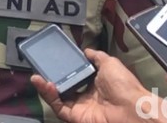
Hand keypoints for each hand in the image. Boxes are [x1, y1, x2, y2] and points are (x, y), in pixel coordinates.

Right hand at [32, 49, 166, 122]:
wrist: (130, 108)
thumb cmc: (122, 84)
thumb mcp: (109, 63)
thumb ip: (96, 56)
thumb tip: (86, 50)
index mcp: (94, 84)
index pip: (74, 76)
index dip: (63, 69)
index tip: (53, 59)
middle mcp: (85, 96)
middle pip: (63, 88)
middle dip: (50, 78)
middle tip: (40, 68)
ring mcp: (79, 108)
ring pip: (57, 98)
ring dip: (45, 88)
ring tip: (36, 76)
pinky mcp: (75, 117)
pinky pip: (58, 107)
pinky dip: (50, 97)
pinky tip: (45, 84)